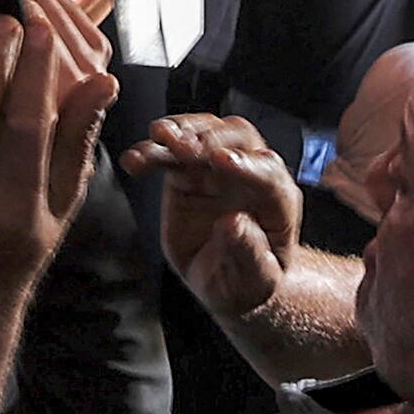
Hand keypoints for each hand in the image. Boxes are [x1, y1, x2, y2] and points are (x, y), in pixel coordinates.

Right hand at [119, 114, 301, 318]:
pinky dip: (152, 152)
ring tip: (159, 137)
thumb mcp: (254, 279)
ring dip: (181, 131)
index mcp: (278, 201)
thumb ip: (248, 252)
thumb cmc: (248, 279)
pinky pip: (170, 155)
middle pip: (239, 139)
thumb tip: (233, 223)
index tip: (221, 163)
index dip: (246, 165)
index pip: (269, 174)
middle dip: (212, 138)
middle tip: (186, 147)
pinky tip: (135, 159)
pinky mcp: (188, 174)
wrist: (228, 282)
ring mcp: (218, 171)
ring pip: (204, 134)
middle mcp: (251, 176)